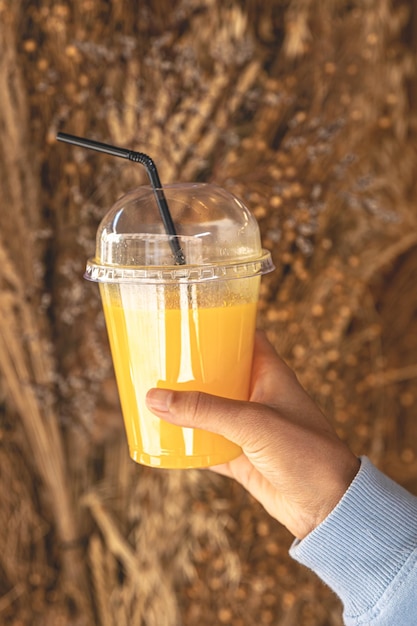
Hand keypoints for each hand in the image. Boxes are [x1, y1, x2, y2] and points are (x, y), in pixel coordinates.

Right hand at [146, 331, 359, 538]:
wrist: (329, 507)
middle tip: (159, 359)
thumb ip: (205, 410)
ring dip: (186, 406)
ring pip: (211, 410)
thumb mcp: (252, 423)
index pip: (245, 338)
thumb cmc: (305, 452)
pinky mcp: (242, 458)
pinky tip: (164, 439)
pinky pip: (208, 445)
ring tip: (152, 395)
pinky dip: (188, 443)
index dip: (221, 326)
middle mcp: (258, 397)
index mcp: (270, 374)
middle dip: (192, 368)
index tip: (189, 319)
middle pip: (220, 373)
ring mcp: (250, 428)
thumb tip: (155, 398)